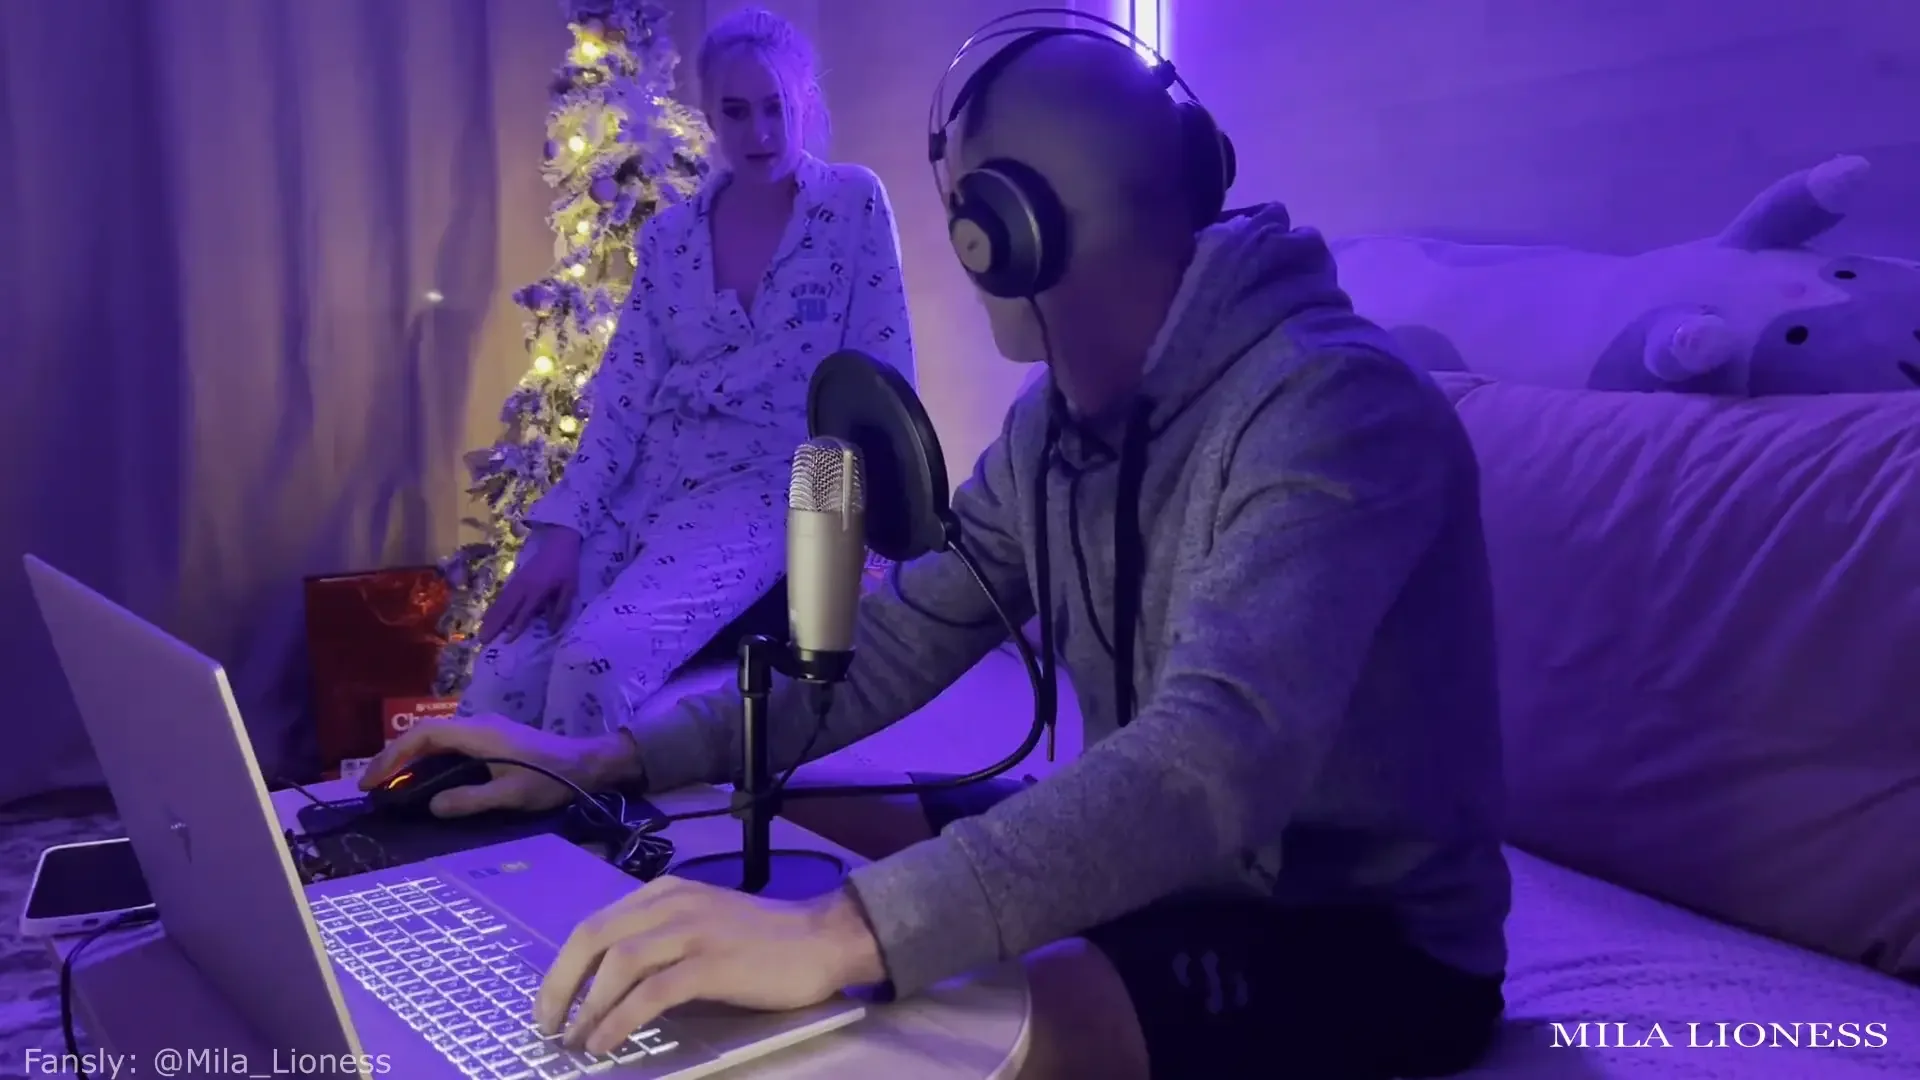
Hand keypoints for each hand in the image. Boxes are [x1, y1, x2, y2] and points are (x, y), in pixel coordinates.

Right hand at [357, 713, 633, 815]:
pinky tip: (422, 779)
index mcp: (477, 734)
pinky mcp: (492, 739)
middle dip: (394, 757)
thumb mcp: (511, 795)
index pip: (423, 737)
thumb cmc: (551, 778)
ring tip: (388, 784)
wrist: (587, 763)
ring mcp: (485, 730)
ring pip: (436, 739)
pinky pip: (450, 745)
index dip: (393, 756)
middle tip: (370, 786)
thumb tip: (431, 805)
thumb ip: (471, 799)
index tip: (371, 780)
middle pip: (425, 735)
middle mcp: (477, 726)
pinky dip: (428, 759)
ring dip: (410, 758)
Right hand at [480, 525, 582, 642]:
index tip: (506, 642)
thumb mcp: (570, 588)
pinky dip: (493, 607)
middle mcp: (523, 587)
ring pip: (500, 602)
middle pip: (506, 608)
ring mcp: (517, 582)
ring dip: (490, 617)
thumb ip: (560, 608)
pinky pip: (501, 595)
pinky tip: (487, 616)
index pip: (524, 612)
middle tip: (482, 640)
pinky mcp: (515, 578)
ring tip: (480, 631)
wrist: (558, 542)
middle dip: (494, 625)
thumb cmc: (566, 567)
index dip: (515, 627)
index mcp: (537, 590)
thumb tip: (551, 629)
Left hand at [536, 878, 884, 1053]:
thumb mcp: (701, 922)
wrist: (821, 939)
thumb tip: (608, 982)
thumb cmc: (763, 939)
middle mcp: (672, 904)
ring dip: (588, 1006)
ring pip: (619, 964)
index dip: (563, 968)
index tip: (550, 1003)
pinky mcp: (712, 964)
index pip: (595, 925)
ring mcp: (692, 932)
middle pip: (594, 939)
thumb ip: (660, 937)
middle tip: (547, 1024)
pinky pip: (652, 993)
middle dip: (561, 985)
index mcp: (665, 893)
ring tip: (576, 1040)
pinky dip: (620, 1019)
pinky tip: (607, 1041)